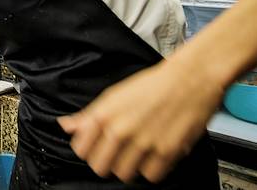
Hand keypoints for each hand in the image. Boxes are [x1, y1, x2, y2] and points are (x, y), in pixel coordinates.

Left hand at [57, 60, 223, 182]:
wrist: (189, 79)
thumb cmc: (152, 84)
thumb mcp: (113, 95)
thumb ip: (88, 114)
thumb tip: (66, 126)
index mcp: (104, 114)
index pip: (81, 150)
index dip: (87, 150)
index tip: (94, 147)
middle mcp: (121, 130)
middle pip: (100, 167)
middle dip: (105, 162)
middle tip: (115, 154)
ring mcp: (143, 143)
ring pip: (124, 174)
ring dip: (128, 167)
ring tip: (135, 153)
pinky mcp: (167, 152)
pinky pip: (151, 176)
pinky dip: (152, 170)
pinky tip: (153, 156)